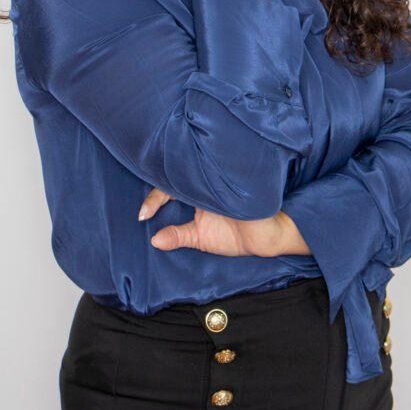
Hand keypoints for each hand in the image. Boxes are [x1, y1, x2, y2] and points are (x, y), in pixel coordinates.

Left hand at [137, 187, 310, 256]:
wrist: (268, 237)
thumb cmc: (237, 235)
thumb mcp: (200, 237)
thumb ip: (178, 236)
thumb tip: (154, 240)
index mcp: (196, 191)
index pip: (169, 186)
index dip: (154, 197)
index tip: (142, 215)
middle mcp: (206, 181)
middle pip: (178, 173)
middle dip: (160, 189)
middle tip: (145, 209)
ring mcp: (221, 178)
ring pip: (194, 169)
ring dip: (179, 179)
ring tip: (162, 197)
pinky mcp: (235, 180)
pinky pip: (219, 172)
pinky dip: (207, 176)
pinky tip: (196, 184)